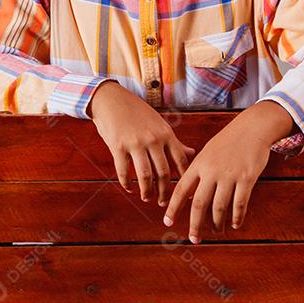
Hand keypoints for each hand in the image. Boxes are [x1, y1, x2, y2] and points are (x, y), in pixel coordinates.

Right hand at [90, 81, 194, 205]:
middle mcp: (153, 140)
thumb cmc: (137, 112)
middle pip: (164, 173)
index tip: (185, 194)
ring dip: (147, 192)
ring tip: (147, 198)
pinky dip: (127, 184)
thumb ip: (174, 141)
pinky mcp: (117, 146)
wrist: (111, 99)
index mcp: (166, 134)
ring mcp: (135, 143)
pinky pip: (124, 171)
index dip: (184, 180)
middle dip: (165, 192)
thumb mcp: (159, 123)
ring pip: (145, 176)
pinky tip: (130, 189)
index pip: (181, 162)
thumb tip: (192, 152)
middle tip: (164, 203)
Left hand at [163, 102, 289, 242]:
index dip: (173, 207)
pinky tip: (235, 224)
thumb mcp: (207, 153)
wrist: (251, 129)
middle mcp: (211, 171)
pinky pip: (240, 203)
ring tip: (216, 232)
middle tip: (194, 239)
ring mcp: (229, 175)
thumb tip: (189, 195)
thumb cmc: (227, 142)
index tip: (166, 221)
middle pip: (199, 203)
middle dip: (195, 224)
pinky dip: (237, 216)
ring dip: (217, 223)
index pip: (181, 189)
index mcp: (198, 164)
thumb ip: (197, 172)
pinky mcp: (247, 178)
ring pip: (220, 206)